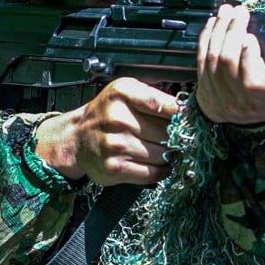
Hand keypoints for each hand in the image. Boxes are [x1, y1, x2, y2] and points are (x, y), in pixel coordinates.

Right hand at [32, 77, 178, 186]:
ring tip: (165, 150)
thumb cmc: (106, 113)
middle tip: (176, 138)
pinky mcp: (116, 168)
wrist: (77, 139)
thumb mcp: (123, 90)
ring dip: (169, 155)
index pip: (164, 104)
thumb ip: (151, 94)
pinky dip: (161, 171)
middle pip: (166, 132)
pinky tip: (158, 164)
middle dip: (176, 137)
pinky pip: (152, 173)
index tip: (187, 120)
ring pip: (162, 154)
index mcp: (122, 94)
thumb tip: (184, 109)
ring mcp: (116, 145)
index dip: (181, 114)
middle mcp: (117, 119)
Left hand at [195, 3, 264, 125]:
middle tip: (240, 13)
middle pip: (228, 62)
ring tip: (227, 11)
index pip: (252, 80)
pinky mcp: (205, 87)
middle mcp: (240, 99)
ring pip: (213, 57)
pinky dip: (206, 37)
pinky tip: (213, 23)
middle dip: (232, 32)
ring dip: (219, 30)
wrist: (250, 118)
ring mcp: (220, 94)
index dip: (248, 57)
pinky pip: (201, 59)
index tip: (250, 36)